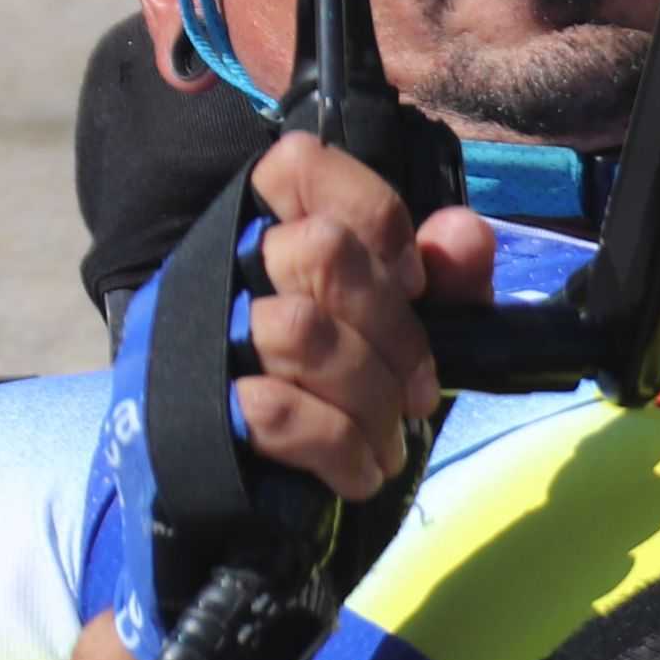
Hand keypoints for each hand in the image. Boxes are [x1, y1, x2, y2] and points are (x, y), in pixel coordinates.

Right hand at [234, 130, 497, 502]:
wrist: (236, 493)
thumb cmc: (326, 393)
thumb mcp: (394, 333)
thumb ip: (442, 280)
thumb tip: (464, 232)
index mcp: (266, 230)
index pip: (301, 166)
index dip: (375, 217)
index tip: (415, 283)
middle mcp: (222, 268)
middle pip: (319, 249)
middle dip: (395, 328)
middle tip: (420, 392)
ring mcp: (202, 336)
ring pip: (302, 331)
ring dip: (372, 397)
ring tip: (391, 441)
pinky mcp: (194, 410)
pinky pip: (277, 411)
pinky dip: (339, 447)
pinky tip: (360, 472)